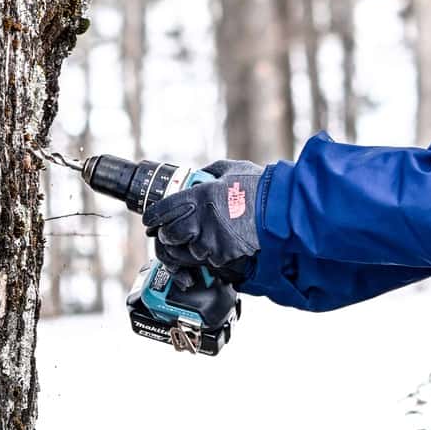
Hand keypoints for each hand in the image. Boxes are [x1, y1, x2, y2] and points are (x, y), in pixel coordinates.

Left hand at [143, 160, 263, 281]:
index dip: (152, 217)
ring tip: (201, 237)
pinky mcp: (222, 256)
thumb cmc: (257, 187)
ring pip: (187, 251)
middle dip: (168, 234)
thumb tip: (199, 176)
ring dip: (190, 246)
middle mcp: (199, 221)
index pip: (161, 211)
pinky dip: (210, 254)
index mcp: (198, 197)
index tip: (150, 220)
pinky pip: (208, 259)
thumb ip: (209, 173)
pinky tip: (220, 243)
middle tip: (172, 230)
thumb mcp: (230, 170)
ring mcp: (210, 241)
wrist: (279, 211)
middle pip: (169, 235)